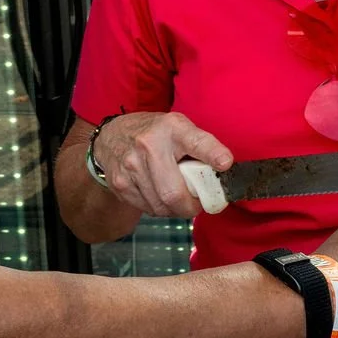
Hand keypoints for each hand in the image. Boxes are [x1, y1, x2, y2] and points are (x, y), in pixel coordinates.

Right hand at [93, 112, 233, 219]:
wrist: (111, 136)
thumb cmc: (154, 133)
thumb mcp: (178, 127)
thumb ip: (199, 146)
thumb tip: (223, 171)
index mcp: (171, 128)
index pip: (195, 141)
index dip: (212, 153)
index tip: (225, 163)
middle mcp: (149, 146)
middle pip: (175, 192)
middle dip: (191, 206)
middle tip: (197, 203)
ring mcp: (131, 166)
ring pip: (162, 206)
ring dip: (175, 209)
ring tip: (177, 197)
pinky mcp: (120, 184)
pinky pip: (148, 209)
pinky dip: (159, 208)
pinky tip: (159, 195)